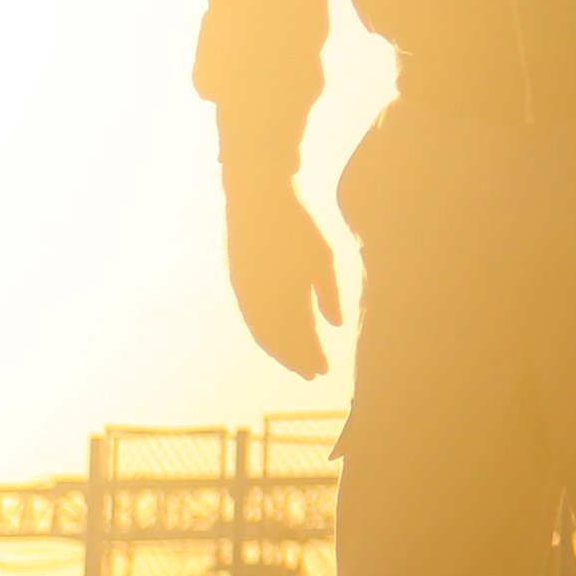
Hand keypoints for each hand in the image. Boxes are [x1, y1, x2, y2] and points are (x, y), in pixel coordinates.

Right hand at [224, 176, 343, 379]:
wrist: (256, 201)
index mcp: (287, 290)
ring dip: (280, 352)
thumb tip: (336, 325)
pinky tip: (277, 342)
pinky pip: (252, 320)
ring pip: (263, 333)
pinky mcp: (239, 286)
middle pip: (280, 340)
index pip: (301, 334)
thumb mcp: (323, 256)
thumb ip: (329, 293)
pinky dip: (265, 336)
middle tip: (313, 374)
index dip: (311, 355)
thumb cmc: (297, 227)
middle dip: (296, 359)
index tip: (324, 371)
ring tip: (297, 364)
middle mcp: (263, 297)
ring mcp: (247, 293)